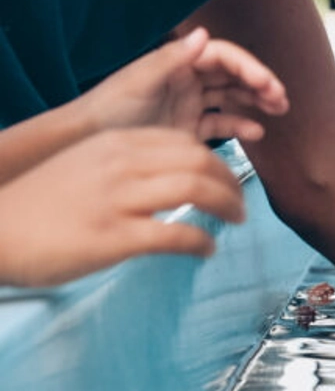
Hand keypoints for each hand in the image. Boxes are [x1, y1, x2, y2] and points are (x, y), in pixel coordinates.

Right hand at [0, 127, 244, 286]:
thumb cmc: (38, 205)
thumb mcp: (84, 165)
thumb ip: (123, 164)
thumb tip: (165, 177)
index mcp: (115, 144)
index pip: (184, 142)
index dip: (216, 159)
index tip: (227, 176)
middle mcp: (120, 164)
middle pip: (200, 161)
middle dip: (230, 181)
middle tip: (241, 202)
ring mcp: (117, 199)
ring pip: (195, 189)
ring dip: (226, 205)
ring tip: (236, 220)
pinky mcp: (113, 236)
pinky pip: (176, 233)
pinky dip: (202, 240)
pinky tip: (208, 249)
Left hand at [77, 28, 287, 142]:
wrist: (84, 143)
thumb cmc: (107, 108)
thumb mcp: (139, 81)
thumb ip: (172, 58)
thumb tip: (204, 33)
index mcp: (178, 63)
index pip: (223, 57)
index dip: (248, 67)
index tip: (265, 82)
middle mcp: (187, 80)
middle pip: (233, 75)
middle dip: (260, 83)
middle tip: (280, 97)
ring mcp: (189, 104)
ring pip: (232, 97)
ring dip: (256, 100)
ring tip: (278, 109)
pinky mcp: (188, 129)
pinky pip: (221, 125)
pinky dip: (240, 127)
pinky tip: (256, 133)